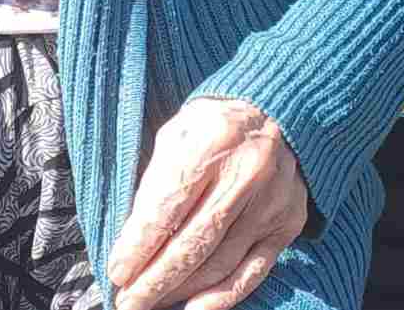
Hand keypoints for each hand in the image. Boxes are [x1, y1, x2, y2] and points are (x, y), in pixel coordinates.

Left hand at [105, 99, 306, 309]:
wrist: (276, 113)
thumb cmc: (212, 125)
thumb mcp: (177, 134)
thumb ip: (158, 182)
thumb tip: (135, 239)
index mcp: (211, 140)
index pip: (169, 205)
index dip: (140, 245)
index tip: (117, 271)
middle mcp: (246, 173)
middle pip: (194, 241)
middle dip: (155, 279)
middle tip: (127, 302)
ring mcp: (269, 202)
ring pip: (219, 262)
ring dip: (180, 291)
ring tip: (150, 305)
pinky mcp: (286, 224)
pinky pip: (252, 271)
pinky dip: (222, 297)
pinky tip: (194, 309)